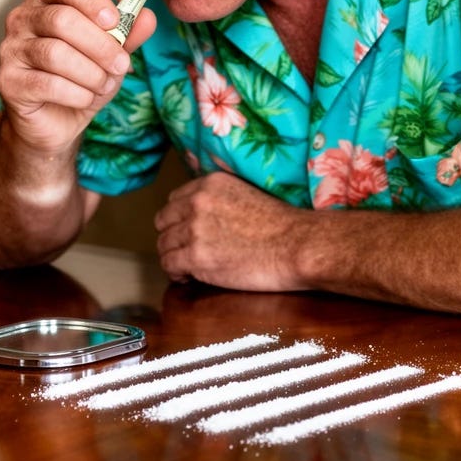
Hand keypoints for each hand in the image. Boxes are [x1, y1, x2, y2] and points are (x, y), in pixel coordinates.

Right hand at [0, 0, 156, 155]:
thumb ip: (128, 34)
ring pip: (55, 53)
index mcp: (46, 0)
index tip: (115, 21)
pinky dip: (77, 93)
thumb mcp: (110, 53)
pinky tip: (85, 98)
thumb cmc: (81, 77)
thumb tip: (148, 16)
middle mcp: (22, 18)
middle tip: (122, 65)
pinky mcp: (7, 81)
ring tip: (104, 84)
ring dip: (91, 73)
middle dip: (101, 45)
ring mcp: (10, 49)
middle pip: (62, 20)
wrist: (55, 121)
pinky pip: (47, 84)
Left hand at [154, 172, 309, 291]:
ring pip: (163, 245)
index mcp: (210, 183)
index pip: (174, 200)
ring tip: (188, 266)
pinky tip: (189, 277)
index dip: (179, 219)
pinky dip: (176, 274)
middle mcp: (197, 202)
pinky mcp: (196, 257)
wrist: (296, 245)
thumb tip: (201, 214)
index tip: (186, 231)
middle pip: (164, 222)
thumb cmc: (281, 225)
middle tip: (185, 250)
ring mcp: (194, 229)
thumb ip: (218, 199)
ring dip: (174, 256)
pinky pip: (169, 265)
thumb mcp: (245, 193)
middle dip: (172, 237)